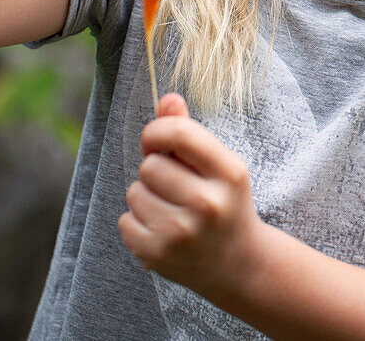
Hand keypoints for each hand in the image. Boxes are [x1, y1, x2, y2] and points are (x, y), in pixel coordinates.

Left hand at [118, 94, 264, 304]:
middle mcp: (208, 204)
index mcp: (229, 173)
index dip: (157, 130)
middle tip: (172, 185)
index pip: (179, 133)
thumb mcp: (219, 165)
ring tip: (169, 208)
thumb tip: (167, 99)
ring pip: (135, 192)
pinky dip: (136, 222)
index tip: (156, 140)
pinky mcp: (159, 255)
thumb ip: (189, 131)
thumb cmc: (225, 204)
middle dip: (154, 170)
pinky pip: (125, 221)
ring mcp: (182, 233)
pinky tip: (160, 229)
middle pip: (150, 166)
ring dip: (145, 196)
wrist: (239, 265)